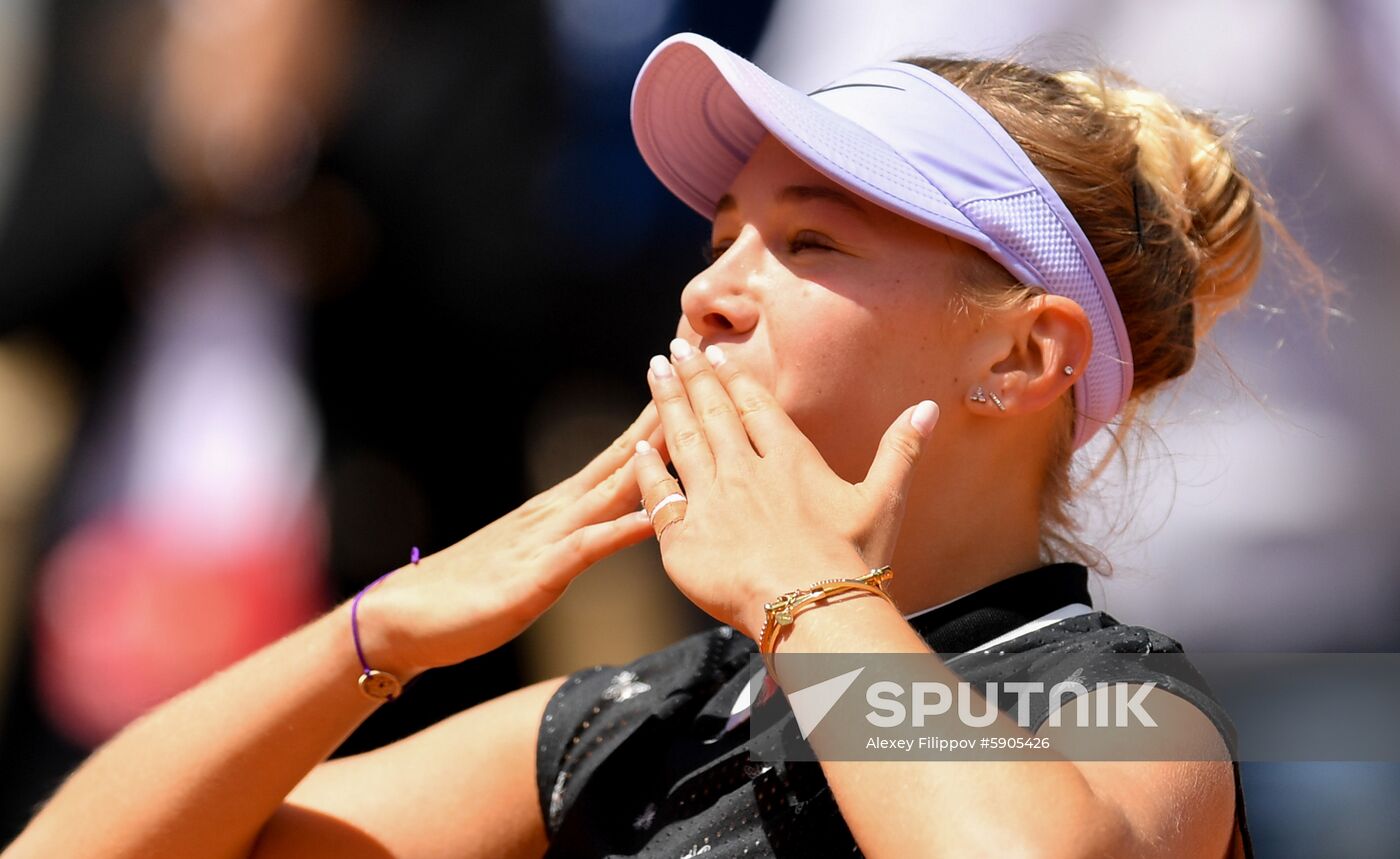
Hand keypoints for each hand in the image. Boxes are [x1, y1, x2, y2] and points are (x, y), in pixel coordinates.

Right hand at [356, 403, 667, 675]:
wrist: (407, 617)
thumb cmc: (470, 594)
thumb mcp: (534, 560)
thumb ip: (569, 540)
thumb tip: (602, 528)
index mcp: (560, 507)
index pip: (618, 456)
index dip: (656, 423)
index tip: (690, 390)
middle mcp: (557, 511)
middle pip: (623, 458)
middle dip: (664, 420)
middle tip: (700, 379)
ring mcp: (547, 538)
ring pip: (610, 491)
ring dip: (651, 458)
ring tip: (687, 425)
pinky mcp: (537, 575)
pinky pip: (587, 548)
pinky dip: (622, 530)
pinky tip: (652, 518)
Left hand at [632, 339, 939, 640]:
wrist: (813, 611)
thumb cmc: (852, 562)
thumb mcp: (883, 502)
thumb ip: (900, 450)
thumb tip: (928, 406)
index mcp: (790, 459)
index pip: (753, 406)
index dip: (732, 377)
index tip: (712, 353)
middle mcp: (745, 472)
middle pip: (712, 413)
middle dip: (692, 377)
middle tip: (673, 349)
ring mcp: (712, 502)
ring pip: (682, 441)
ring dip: (666, 405)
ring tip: (654, 373)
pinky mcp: (685, 540)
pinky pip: (660, 498)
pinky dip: (647, 471)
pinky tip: (637, 450)